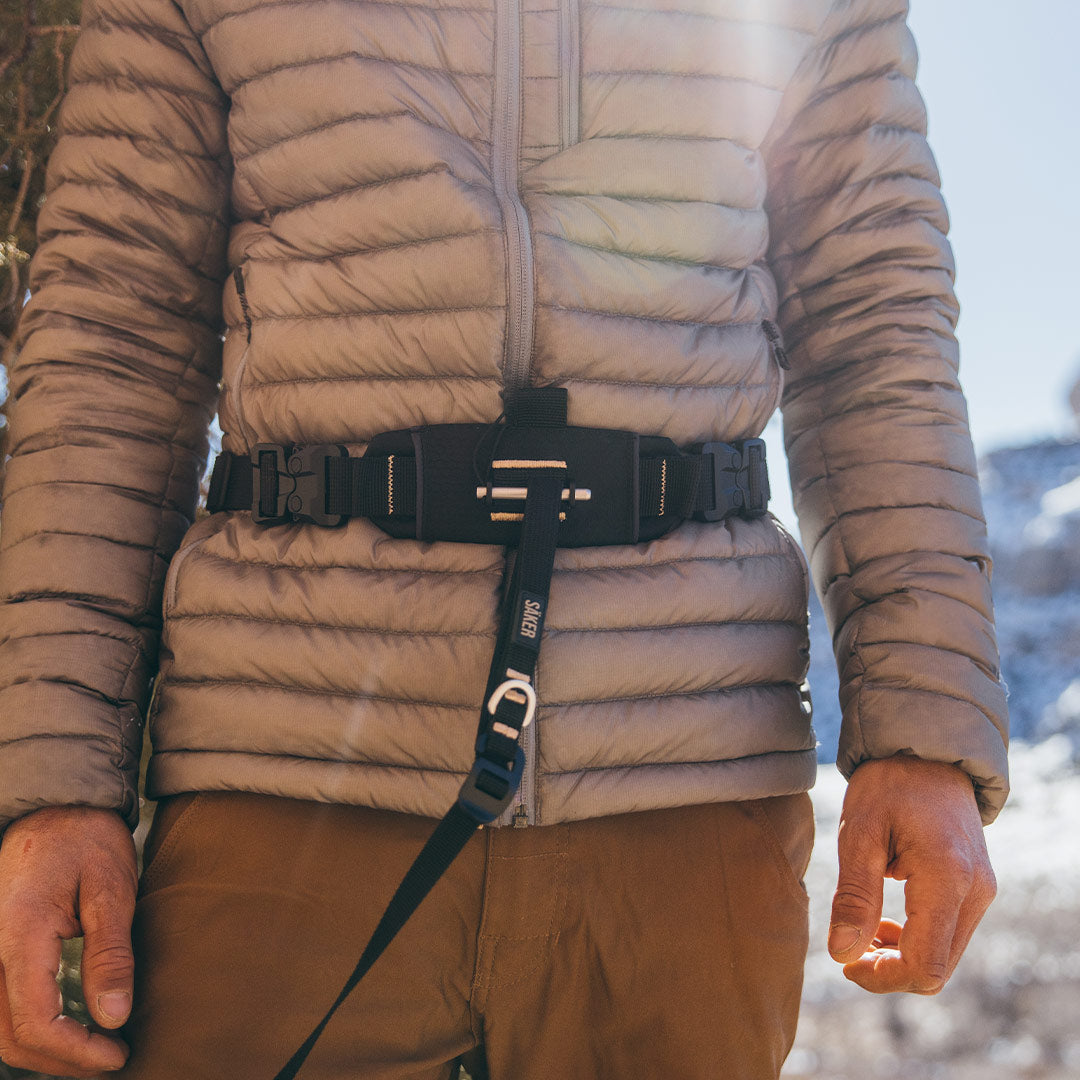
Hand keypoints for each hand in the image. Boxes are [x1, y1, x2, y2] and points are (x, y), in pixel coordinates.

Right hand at [0, 806, 136, 1075]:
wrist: (56, 809)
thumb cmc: (88, 841)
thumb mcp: (112, 887)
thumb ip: (111, 952)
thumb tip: (114, 1016)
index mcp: (19, 934)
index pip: (36, 1021)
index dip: (77, 1051)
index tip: (118, 1055)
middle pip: (10, 1037)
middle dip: (61, 1060)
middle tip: (111, 1059)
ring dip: (43, 1050)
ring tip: (94, 1049)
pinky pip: (0, 1007)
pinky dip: (30, 1028)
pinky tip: (72, 1027)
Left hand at [828, 755, 995, 993]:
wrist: (926, 750)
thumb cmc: (888, 784)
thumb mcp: (859, 832)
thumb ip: (854, 896)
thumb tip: (841, 955)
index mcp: (947, 877)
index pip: (924, 964)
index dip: (882, 976)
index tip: (845, 962)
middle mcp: (976, 892)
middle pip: (938, 970)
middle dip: (889, 971)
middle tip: (847, 949)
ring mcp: (982, 892)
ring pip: (945, 957)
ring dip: (901, 957)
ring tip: (860, 931)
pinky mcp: (977, 889)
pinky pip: (949, 936)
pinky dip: (916, 941)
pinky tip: (883, 922)